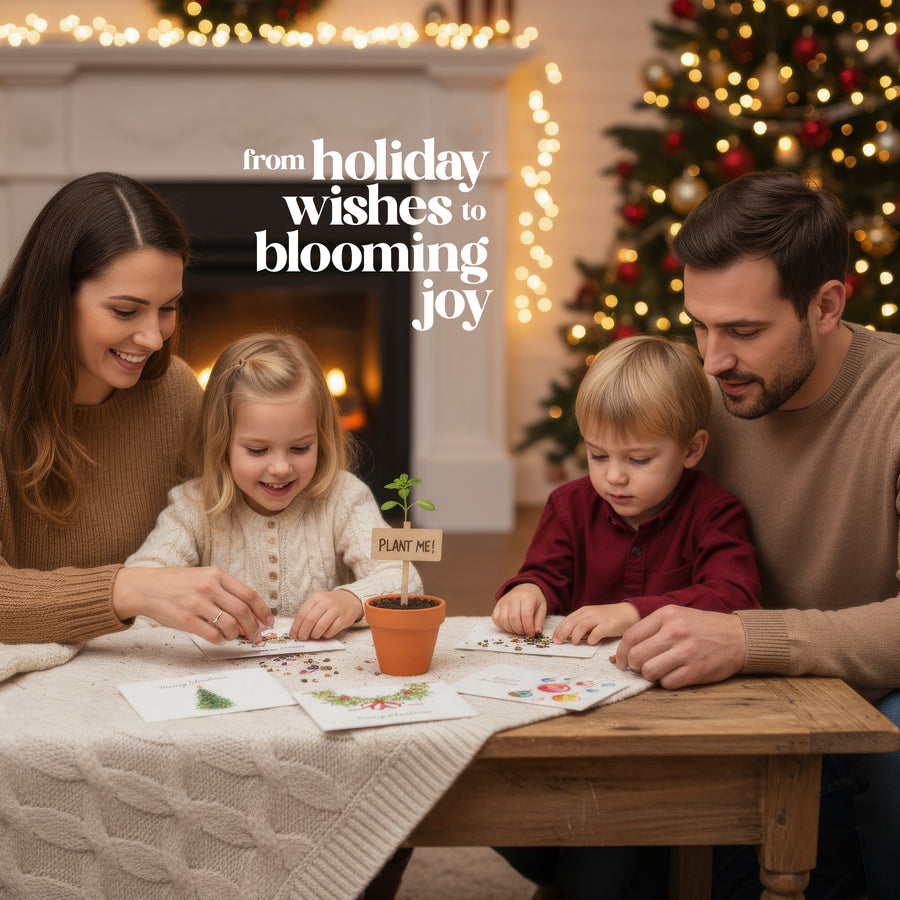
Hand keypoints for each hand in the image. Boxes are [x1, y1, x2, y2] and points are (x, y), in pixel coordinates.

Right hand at [113, 566, 273, 644]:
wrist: (146, 587)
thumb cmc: (177, 584)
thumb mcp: (204, 577)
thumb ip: (225, 591)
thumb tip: (249, 613)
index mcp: (217, 575)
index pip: (249, 594)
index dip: (263, 610)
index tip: (269, 622)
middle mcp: (209, 587)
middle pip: (243, 611)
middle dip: (254, 627)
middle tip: (256, 636)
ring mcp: (197, 603)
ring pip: (230, 625)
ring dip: (237, 636)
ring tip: (234, 637)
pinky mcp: (185, 619)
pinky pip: (212, 635)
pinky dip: (221, 641)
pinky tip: (219, 639)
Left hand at [289, 590, 362, 640]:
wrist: (349, 600)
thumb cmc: (330, 604)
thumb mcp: (317, 603)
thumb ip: (307, 614)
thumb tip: (297, 631)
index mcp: (316, 597)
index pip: (302, 614)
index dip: (296, 627)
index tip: (293, 635)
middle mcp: (326, 602)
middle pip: (310, 620)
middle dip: (304, 632)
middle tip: (302, 638)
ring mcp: (336, 610)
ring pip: (320, 627)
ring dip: (314, 635)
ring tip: (314, 635)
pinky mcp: (344, 618)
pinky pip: (330, 632)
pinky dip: (325, 636)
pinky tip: (324, 633)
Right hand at [492, 583, 546, 635]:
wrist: (524, 588)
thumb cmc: (534, 600)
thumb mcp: (542, 608)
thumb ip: (539, 620)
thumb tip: (536, 632)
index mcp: (527, 597)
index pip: (525, 615)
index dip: (528, 628)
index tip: (531, 634)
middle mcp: (513, 597)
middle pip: (513, 618)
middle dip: (519, 630)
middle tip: (524, 632)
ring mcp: (504, 601)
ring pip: (503, 619)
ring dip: (511, 629)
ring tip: (518, 629)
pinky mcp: (498, 605)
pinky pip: (496, 618)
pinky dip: (502, 626)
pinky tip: (510, 626)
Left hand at [552, 602, 638, 645]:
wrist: (628, 612)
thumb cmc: (609, 617)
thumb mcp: (592, 618)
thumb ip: (581, 625)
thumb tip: (568, 637)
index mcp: (584, 611)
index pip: (568, 619)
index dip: (559, 629)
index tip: (554, 639)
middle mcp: (590, 613)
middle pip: (572, 622)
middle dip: (563, 633)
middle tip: (558, 642)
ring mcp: (599, 619)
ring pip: (582, 625)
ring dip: (575, 635)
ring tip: (573, 643)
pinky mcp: (609, 625)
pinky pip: (598, 631)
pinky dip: (592, 637)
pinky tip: (590, 642)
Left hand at [615, 606, 746, 688]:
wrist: (738, 637)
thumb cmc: (701, 627)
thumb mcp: (676, 616)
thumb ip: (652, 628)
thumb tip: (625, 648)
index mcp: (666, 615)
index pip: (630, 636)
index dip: (620, 652)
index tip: (621, 661)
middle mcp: (675, 631)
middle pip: (636, 656)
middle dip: (633, 666)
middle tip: (639, 668)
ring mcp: (687, 651)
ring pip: (650, 671)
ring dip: (649, 675)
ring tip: (657, 671)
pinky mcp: (697, 670)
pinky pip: (668, 683)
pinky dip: (667, 682)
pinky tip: (674, 675)